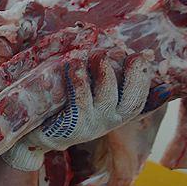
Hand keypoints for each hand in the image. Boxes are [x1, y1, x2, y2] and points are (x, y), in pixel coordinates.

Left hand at [2, 52, 152, 170]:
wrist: (40, 132)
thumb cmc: (70, 105)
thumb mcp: (96, 92)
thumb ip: (114, 76)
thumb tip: (146, 54)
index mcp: (119, 112)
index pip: (140, 96)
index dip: (144, 76)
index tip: (143, 55)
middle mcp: (110, 120)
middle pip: (132, 101)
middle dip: (134, 76)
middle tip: (127, 53)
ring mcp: (92, 124)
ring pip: (107, 97)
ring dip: (104, 72)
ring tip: (98, 54)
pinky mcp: (73, 125)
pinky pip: (80, 100)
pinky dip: (79, 80)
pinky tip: (74, 63)